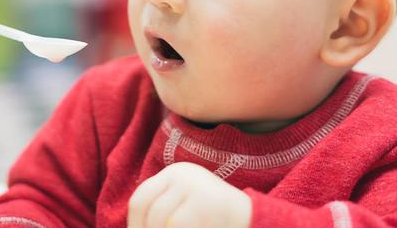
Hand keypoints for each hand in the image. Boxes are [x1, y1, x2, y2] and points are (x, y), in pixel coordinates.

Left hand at [128, 162, 251, 227]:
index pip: (141, 198)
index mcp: (176, 173)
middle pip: (148, 209)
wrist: (260, 222)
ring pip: (160, 220)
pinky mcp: (205, 202)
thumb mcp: (187, 211)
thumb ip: (163, 215)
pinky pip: (176, 225)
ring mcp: (194, 185)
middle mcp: (183, 173)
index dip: (135, 225)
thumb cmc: (218, 223)